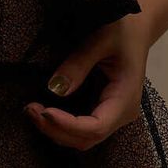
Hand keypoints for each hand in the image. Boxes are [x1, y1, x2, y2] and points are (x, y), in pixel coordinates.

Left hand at [24, 13, 150, 150]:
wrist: (137, 28)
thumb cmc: (123, 29)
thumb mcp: (101, 39)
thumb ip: (79, 63)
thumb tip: (55, 89)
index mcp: (126, 97)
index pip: (96, 126)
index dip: (68, 125)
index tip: (44, 111)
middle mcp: (122, 113)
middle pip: (87, 138)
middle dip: (56, 130)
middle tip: (30, 109)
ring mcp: (114, 115)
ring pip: (83, 139)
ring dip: (55, 130)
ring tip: (31, 111)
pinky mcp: (104, 111)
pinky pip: (82, 129)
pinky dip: (61, 126)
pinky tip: (43, 112)